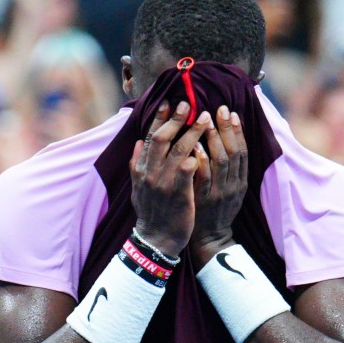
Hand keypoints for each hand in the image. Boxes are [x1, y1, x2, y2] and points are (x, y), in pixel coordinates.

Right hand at [130, 100, 210, 256]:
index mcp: (141, 169)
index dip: (159, 118)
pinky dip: (197, 156)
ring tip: (206, 118)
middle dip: (177, 119)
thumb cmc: (151, 213)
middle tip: (189, 104)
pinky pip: (189, 170)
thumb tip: (138, 143)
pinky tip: (207, 146)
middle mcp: (150, 173)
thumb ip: (137, 164)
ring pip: (179, 150)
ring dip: (193, 132)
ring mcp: (164, 183)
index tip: (169, 102)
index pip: (150, 137)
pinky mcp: (179, 194)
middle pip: (163, 138)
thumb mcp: (138, 188)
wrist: (156, 240)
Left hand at [190, 104, 247, 266]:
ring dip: (214, 139)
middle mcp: (234, 186)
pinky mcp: (206, 200)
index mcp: (241, 181)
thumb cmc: (215, 210)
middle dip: (227, 129)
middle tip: (220, 108)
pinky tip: (195, 145)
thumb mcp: (228, 189)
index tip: (232, 112)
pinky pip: (204, 177)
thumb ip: (226, 167)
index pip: (243, 151)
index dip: (238, 131)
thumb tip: (221, 140)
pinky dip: (201, 159)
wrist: (210, 239)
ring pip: (221, 161)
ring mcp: (220, 193)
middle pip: (234, 152)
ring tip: (206, 120)